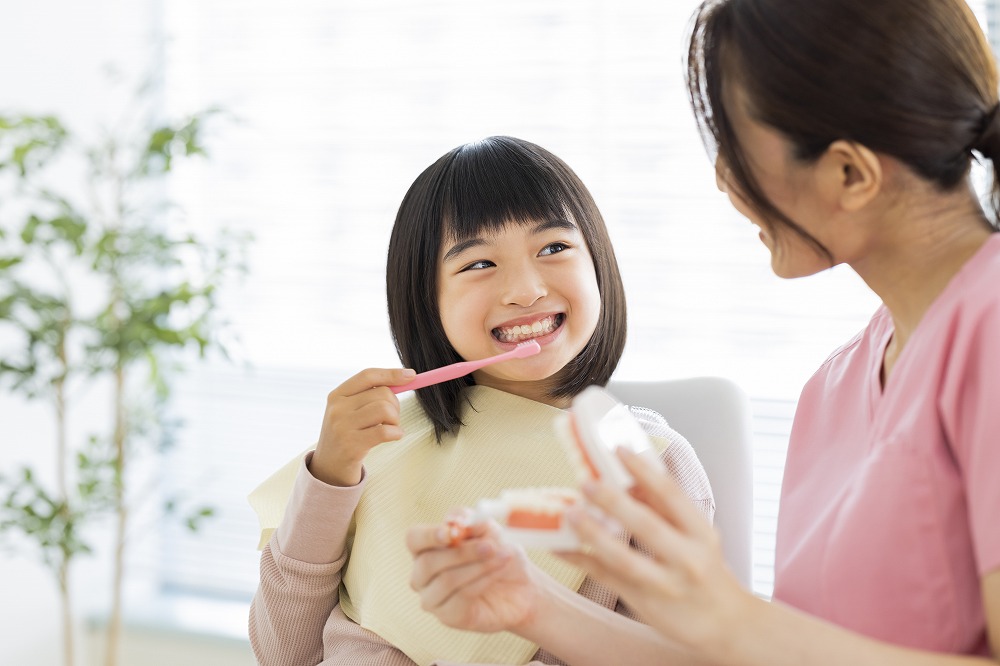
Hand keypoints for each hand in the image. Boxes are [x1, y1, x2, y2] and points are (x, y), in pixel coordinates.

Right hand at [309, 367, 413, 485]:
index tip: (411, 375)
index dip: (391, 374)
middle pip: (382, 393)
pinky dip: (396, 433)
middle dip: (395, 405)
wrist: (328, 468)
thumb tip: (406, 377)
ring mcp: (343, 427)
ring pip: (385, 410)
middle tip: (392, 418)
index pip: (368, 375)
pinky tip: (394, 436)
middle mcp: (337, 408)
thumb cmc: (347, 435)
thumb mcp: (349, 411)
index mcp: (337, 395)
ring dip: (395, 420)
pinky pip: (385, 431)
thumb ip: (369, 395)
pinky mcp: (352, 445)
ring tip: (390, 428)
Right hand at [407, 515, 542, 633]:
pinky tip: (498, 572)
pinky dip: (483, 580)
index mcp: (426, 549)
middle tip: (490, 546)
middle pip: (427, 562)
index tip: (451, 533)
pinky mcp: (449, 617)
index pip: (413, 539)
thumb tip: (453, 521)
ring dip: (478, 566)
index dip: (428, 535)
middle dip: (462, 552)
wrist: (521, 586)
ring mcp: (433, 598)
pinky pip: (461, 596)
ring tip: (502, 556)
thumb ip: (470, 522)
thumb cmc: (498, 553)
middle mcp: (422, 575)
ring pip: (446, 580)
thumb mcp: (489, 530)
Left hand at [560, 447, 753, 652]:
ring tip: (570, 513)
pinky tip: (561, 546)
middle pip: (647, 525)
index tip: (619, 449)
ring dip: (594, 534)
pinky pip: (607, 579)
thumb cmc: (707, 572)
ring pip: (624, 559)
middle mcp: (687, 559)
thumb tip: (631, 478)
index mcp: (701, 533)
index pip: (671, 495)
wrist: (727, 624)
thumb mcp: (697, 536)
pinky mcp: (644, 603)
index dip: (644, 470)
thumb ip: (665, 508)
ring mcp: (665, 585)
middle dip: (614, 502)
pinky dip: (581, 560)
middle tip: (586, 482)